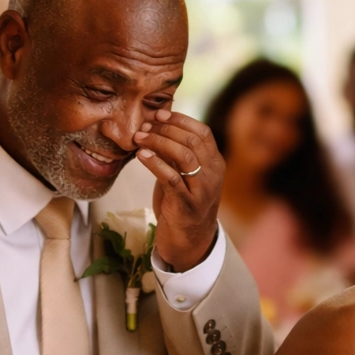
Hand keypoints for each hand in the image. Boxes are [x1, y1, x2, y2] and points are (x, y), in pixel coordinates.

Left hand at [134, 109, 224, 271]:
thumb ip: (179, 153)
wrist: (190, 240)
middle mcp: (213, 175)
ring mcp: (202, 190)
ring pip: (183, 156)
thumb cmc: (183, 203)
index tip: (157, 114)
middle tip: (143, 126)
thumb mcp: (186, 174)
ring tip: (139, 138)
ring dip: (158, 143)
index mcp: (215, 164)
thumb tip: (157, 124)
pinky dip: (155, 164)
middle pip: (192, 141)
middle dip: (165, 129)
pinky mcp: (187, 205)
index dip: (180, 120)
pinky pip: (171, 179)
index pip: (202, 132)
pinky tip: (141, 156)